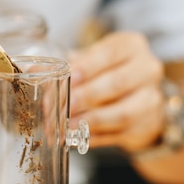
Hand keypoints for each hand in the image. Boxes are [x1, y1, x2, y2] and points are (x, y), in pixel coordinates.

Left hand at [69, 32, 165, 150]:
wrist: (141, 98)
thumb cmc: (110, 72)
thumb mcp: (94, 60)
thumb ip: (68, 65)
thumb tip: (33, 71)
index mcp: (131, 46)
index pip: (109, 53)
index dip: (87, 66)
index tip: (68, 76)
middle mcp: (147, 70)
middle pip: (116, 83)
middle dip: (84, 96)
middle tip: (59, 106)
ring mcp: (150, 99)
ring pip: (121, 113)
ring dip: (89, 121)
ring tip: (66, 125)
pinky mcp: (146, 125)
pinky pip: (119, 134)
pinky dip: (95, 137)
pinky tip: (77, 137)